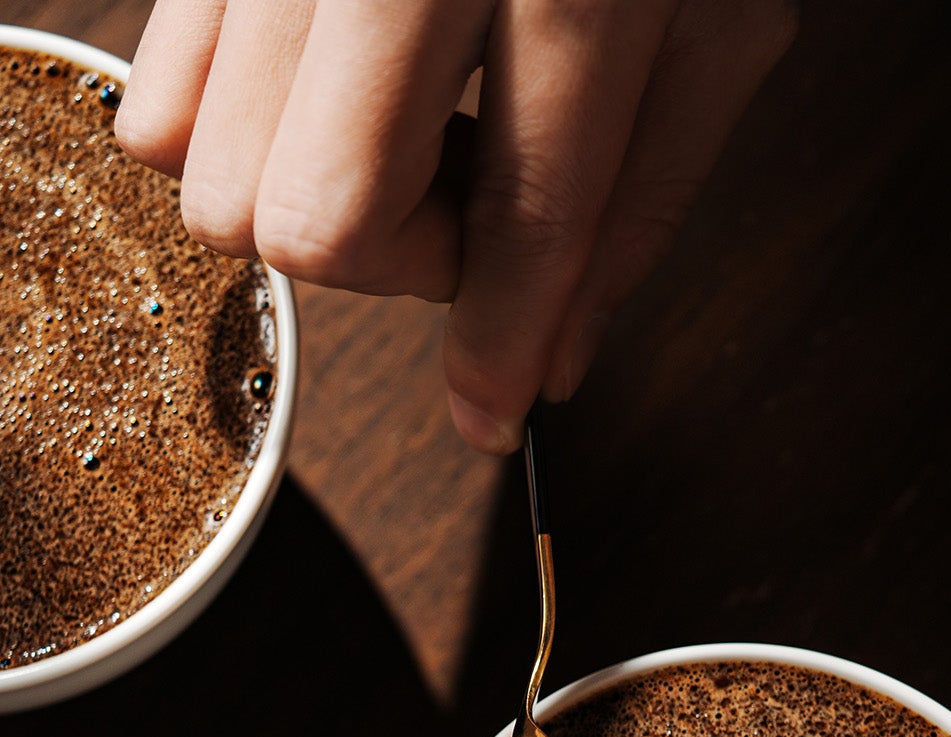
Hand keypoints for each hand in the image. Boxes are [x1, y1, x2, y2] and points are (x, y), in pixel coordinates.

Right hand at [115, 0, 794, 452]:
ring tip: (411, 132)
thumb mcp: (716, 36)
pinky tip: (336, 94)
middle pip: (316, 225)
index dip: (501, 349)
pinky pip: (164, 81)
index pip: (521, 226)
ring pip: (219, 173)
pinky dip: (237, 132)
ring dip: (320, 203)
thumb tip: (553, 365)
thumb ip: (636, 214)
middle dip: (398, 266)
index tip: (492, 414)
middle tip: (464, 209)